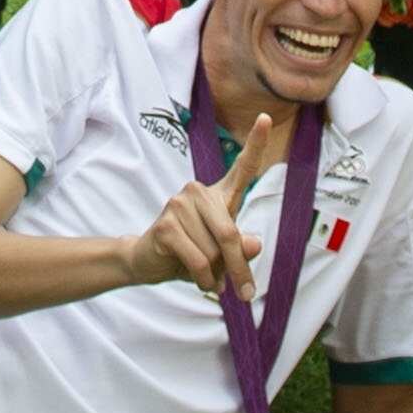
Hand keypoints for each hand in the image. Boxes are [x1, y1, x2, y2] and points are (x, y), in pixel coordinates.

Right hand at [124, 107, 283, 297]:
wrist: (147, 262)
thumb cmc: (190, 254)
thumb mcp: (222, 256)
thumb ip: (241, 249)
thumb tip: (254, 244)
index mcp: (217, 195)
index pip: (241, 168)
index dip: (255, 144)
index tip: (266, 118)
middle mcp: (198, 192)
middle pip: (231, 233)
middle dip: (239, 268)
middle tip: (247, 295)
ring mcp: (179, 204)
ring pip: (214, 251)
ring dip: (215, 275)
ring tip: (205, 276)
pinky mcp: (166, 224)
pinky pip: (198, 260)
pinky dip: (204, 279)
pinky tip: (199, 282)